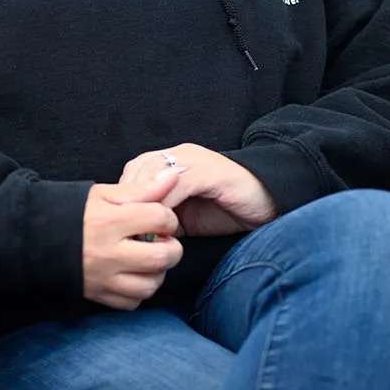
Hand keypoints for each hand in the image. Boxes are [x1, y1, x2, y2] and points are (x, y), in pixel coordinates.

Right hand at [81, 171, 182, 309]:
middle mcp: (108, 253)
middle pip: (162, 257)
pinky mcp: (98, 295)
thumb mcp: (105, 194)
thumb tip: (174, 176)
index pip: (160, 219)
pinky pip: (132, 302)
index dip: (168, 217)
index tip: (160, 218)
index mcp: (110, 221)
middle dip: (172, 248)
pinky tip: (133, 274)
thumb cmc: (74, 211)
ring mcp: (103, 278)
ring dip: (157, 272)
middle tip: (162, 241)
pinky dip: (139, 291)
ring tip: (148, 259)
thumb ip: (142, 188)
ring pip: (150, 285)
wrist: (37, 236)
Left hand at [118, 144, 278, 236]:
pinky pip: (177, 183)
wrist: (271, 202)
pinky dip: (165, 204)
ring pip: (153, 174)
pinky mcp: (209, 171)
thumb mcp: (187, 216)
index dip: (123, 198)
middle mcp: (180, 156)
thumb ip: (163, 217)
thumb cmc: (229, 210)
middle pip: (138, 170)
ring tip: (141, 229)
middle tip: (126, 229)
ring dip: (144, 203)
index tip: (118, 225)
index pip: (133, 173)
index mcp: (172, 162)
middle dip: (128, 200)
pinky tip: (163, 225)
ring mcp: (195, 160)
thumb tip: (137, 233)